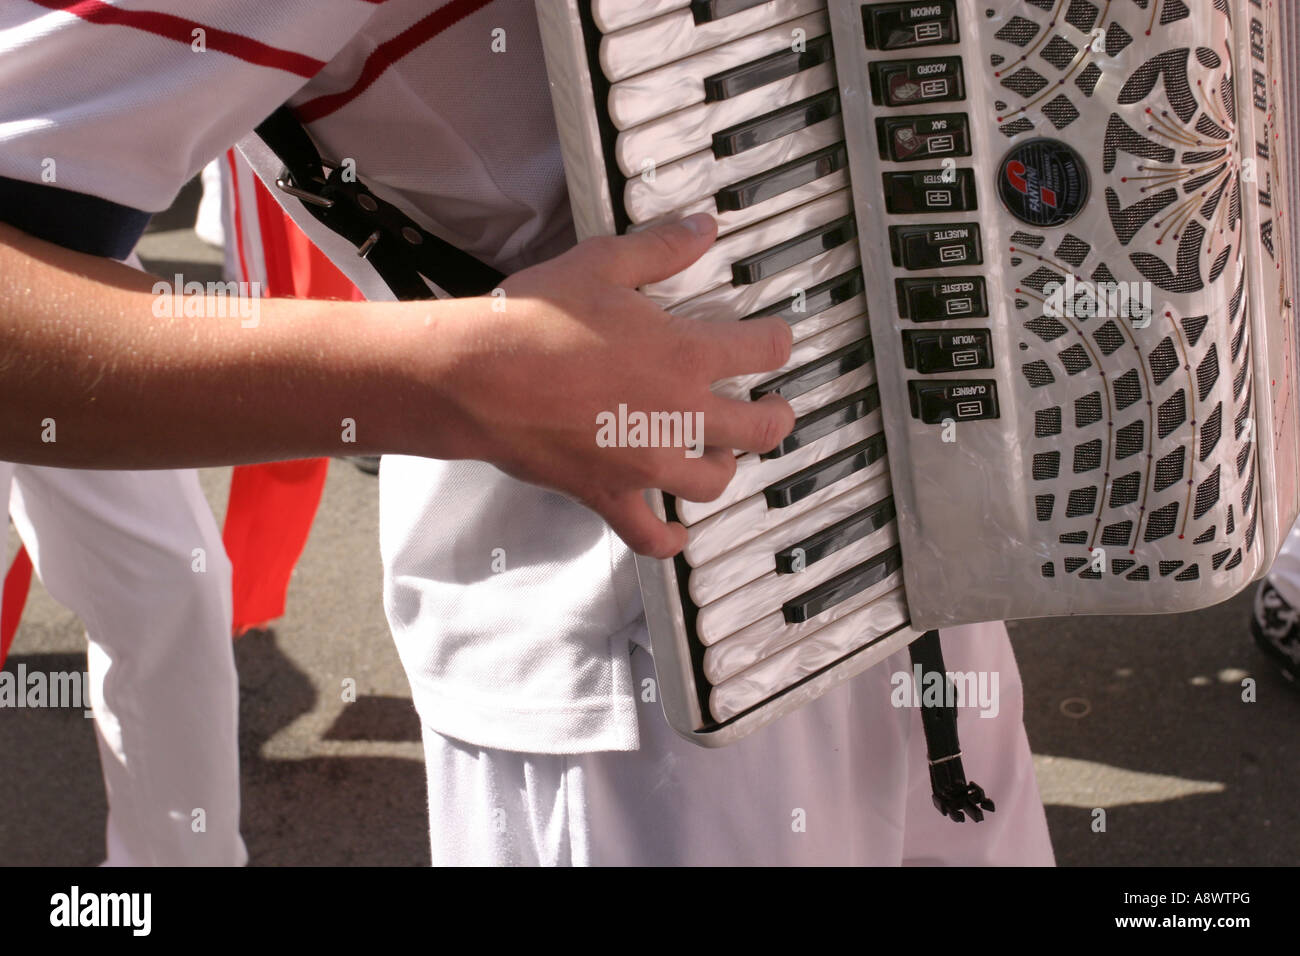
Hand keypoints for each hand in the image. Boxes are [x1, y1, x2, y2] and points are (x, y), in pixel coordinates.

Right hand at [441, 214, 794, 557]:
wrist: (478, 374)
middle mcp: (678, 414)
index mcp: (685, 355)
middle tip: (775, 410)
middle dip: (776, 417)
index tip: (775, 341)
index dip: (777, 343)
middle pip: (759, 429)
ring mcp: (646, 461)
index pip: (762, 352)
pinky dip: (667, 541)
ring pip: (714, 482)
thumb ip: (662, 249)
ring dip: (727, 467)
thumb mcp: (603, 264)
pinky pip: (649, 534)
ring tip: (723, 455)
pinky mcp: (608, 492)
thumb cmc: (536, 318)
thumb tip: (704, 229)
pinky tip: (677, 537)